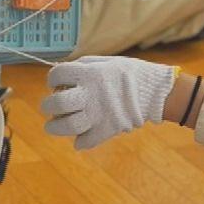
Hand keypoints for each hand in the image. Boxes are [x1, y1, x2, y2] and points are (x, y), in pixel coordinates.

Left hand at [42, 56, 176, 150]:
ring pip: (67, 125)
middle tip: (49, 107)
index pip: (57, 75)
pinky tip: (80, 137)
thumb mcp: (105, 61)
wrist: (155, 91)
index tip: (55, 82)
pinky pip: (85, 141)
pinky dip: (80, 142)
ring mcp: (98, 114)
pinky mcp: (106, 130)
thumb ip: (83, 66)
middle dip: (48, 106)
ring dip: (55, 127)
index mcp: (89, 73)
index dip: (52, 78)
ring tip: (53, 126)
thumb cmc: (130, 73)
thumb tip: (63, 74)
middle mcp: (90, 94)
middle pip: (57, 103)